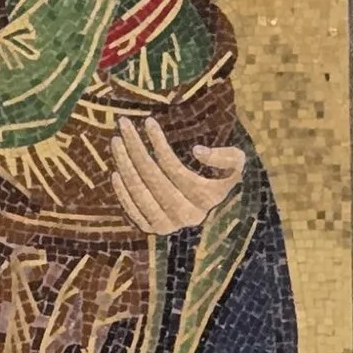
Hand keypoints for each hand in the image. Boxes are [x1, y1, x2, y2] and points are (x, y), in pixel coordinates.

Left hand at [109, 119, 244, 234]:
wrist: (216, 213)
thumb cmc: (223, 180)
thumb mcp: (237, 165)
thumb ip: (227, 156)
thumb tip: (197, 151)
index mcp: (204, 198)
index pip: (174, 168)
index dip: (159, 144)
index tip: (148, 122)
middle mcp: (185, 215)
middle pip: (153, 178)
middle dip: (136, 148)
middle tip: (124, 125)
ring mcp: (168, 225)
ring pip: (139, 193)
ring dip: (124, 165)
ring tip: (116, 141)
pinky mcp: (153, 230)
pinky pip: (133, 210)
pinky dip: (123, 192)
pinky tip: (116, 172)